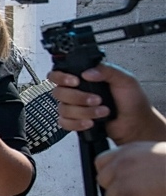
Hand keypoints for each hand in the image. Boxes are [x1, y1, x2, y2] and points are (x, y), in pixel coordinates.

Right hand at [50, 63, 165, 144]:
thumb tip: (87, 72)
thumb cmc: (132, 102)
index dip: (61, 77)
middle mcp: (77, 92)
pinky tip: (91, 122)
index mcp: (85, 78)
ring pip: (63, 109)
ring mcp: (75, 108)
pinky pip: (64, 123)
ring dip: (84, 112)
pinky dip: (78, 123)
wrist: (135, 124)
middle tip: (96, 99)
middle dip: (78, 97)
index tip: (75, 81)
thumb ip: (107, 70)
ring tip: (101, 112)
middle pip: (59, 92)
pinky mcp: (75, 122)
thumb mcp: (125, 79)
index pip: (59, 74)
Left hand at [95, 141, 165, 195]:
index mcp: (130, 149)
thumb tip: (115, 181)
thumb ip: (134, 165)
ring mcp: (124, 178)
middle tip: (139, 194)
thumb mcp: (153, 157)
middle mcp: (123, 161)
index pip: (101, 162)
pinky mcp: (130, 195)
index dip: (110, 175)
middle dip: (118, 190)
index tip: (121, 183)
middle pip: (103, 181)